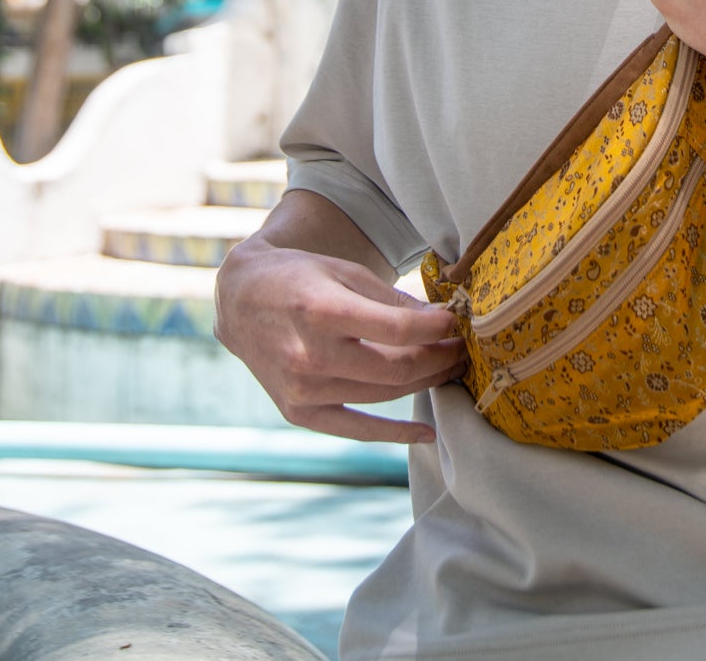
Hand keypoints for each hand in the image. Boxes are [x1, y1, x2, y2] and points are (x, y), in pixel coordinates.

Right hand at [214, 238, 465, 443]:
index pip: (398, 328)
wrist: (241, 302)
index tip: (457, 320)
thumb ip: (390, 299)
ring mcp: (303, 391)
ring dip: (425, 383)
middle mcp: (310, 356)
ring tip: (450, 369)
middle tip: (464, 348)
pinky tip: (426, 431)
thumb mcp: (343, 272)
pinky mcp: (299, 413)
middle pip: (396, 368)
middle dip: (439, 358)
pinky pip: (356, 430)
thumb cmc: (298, 278)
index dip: (437, 327)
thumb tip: (440, 319)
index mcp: (322, 311)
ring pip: (383, 396)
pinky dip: (394, 434)